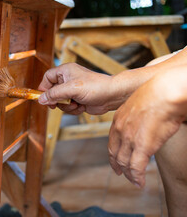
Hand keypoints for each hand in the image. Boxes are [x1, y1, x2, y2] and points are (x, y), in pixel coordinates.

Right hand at [38, 63, 120, 114]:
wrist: (112, 96)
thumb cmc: (95, 87)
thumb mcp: (71, 89)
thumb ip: (54, 94)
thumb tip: (41, 99)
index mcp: (65, 71)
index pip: (47, 77)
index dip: (43, 87)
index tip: (43, 98)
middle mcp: (68, 80)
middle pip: (52, 92)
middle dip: (57, 100)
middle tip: (58, 104)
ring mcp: (72, 91)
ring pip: (59, 102)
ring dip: (66, 106)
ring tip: (76, 104)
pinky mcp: (77, 100)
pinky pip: (68, 107)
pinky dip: (73, 109)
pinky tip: (82, 106)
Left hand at [109, 66, 186, 187]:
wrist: (164, 93)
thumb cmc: (157, 94)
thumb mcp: (139, 104)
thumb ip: (137, 115)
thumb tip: (144, 119)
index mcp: (118, 119)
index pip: (112, 141)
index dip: (113, 152)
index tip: (115, 159)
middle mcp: (120, 130)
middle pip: (115, 153)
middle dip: (117, 165)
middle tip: (120, 173)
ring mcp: (130, 139)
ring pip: (124, 162)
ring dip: (129, 174)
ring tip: (134, 181)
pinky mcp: (142, 147)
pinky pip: (136, 167)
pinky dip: (137, 177)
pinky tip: (139, 183)